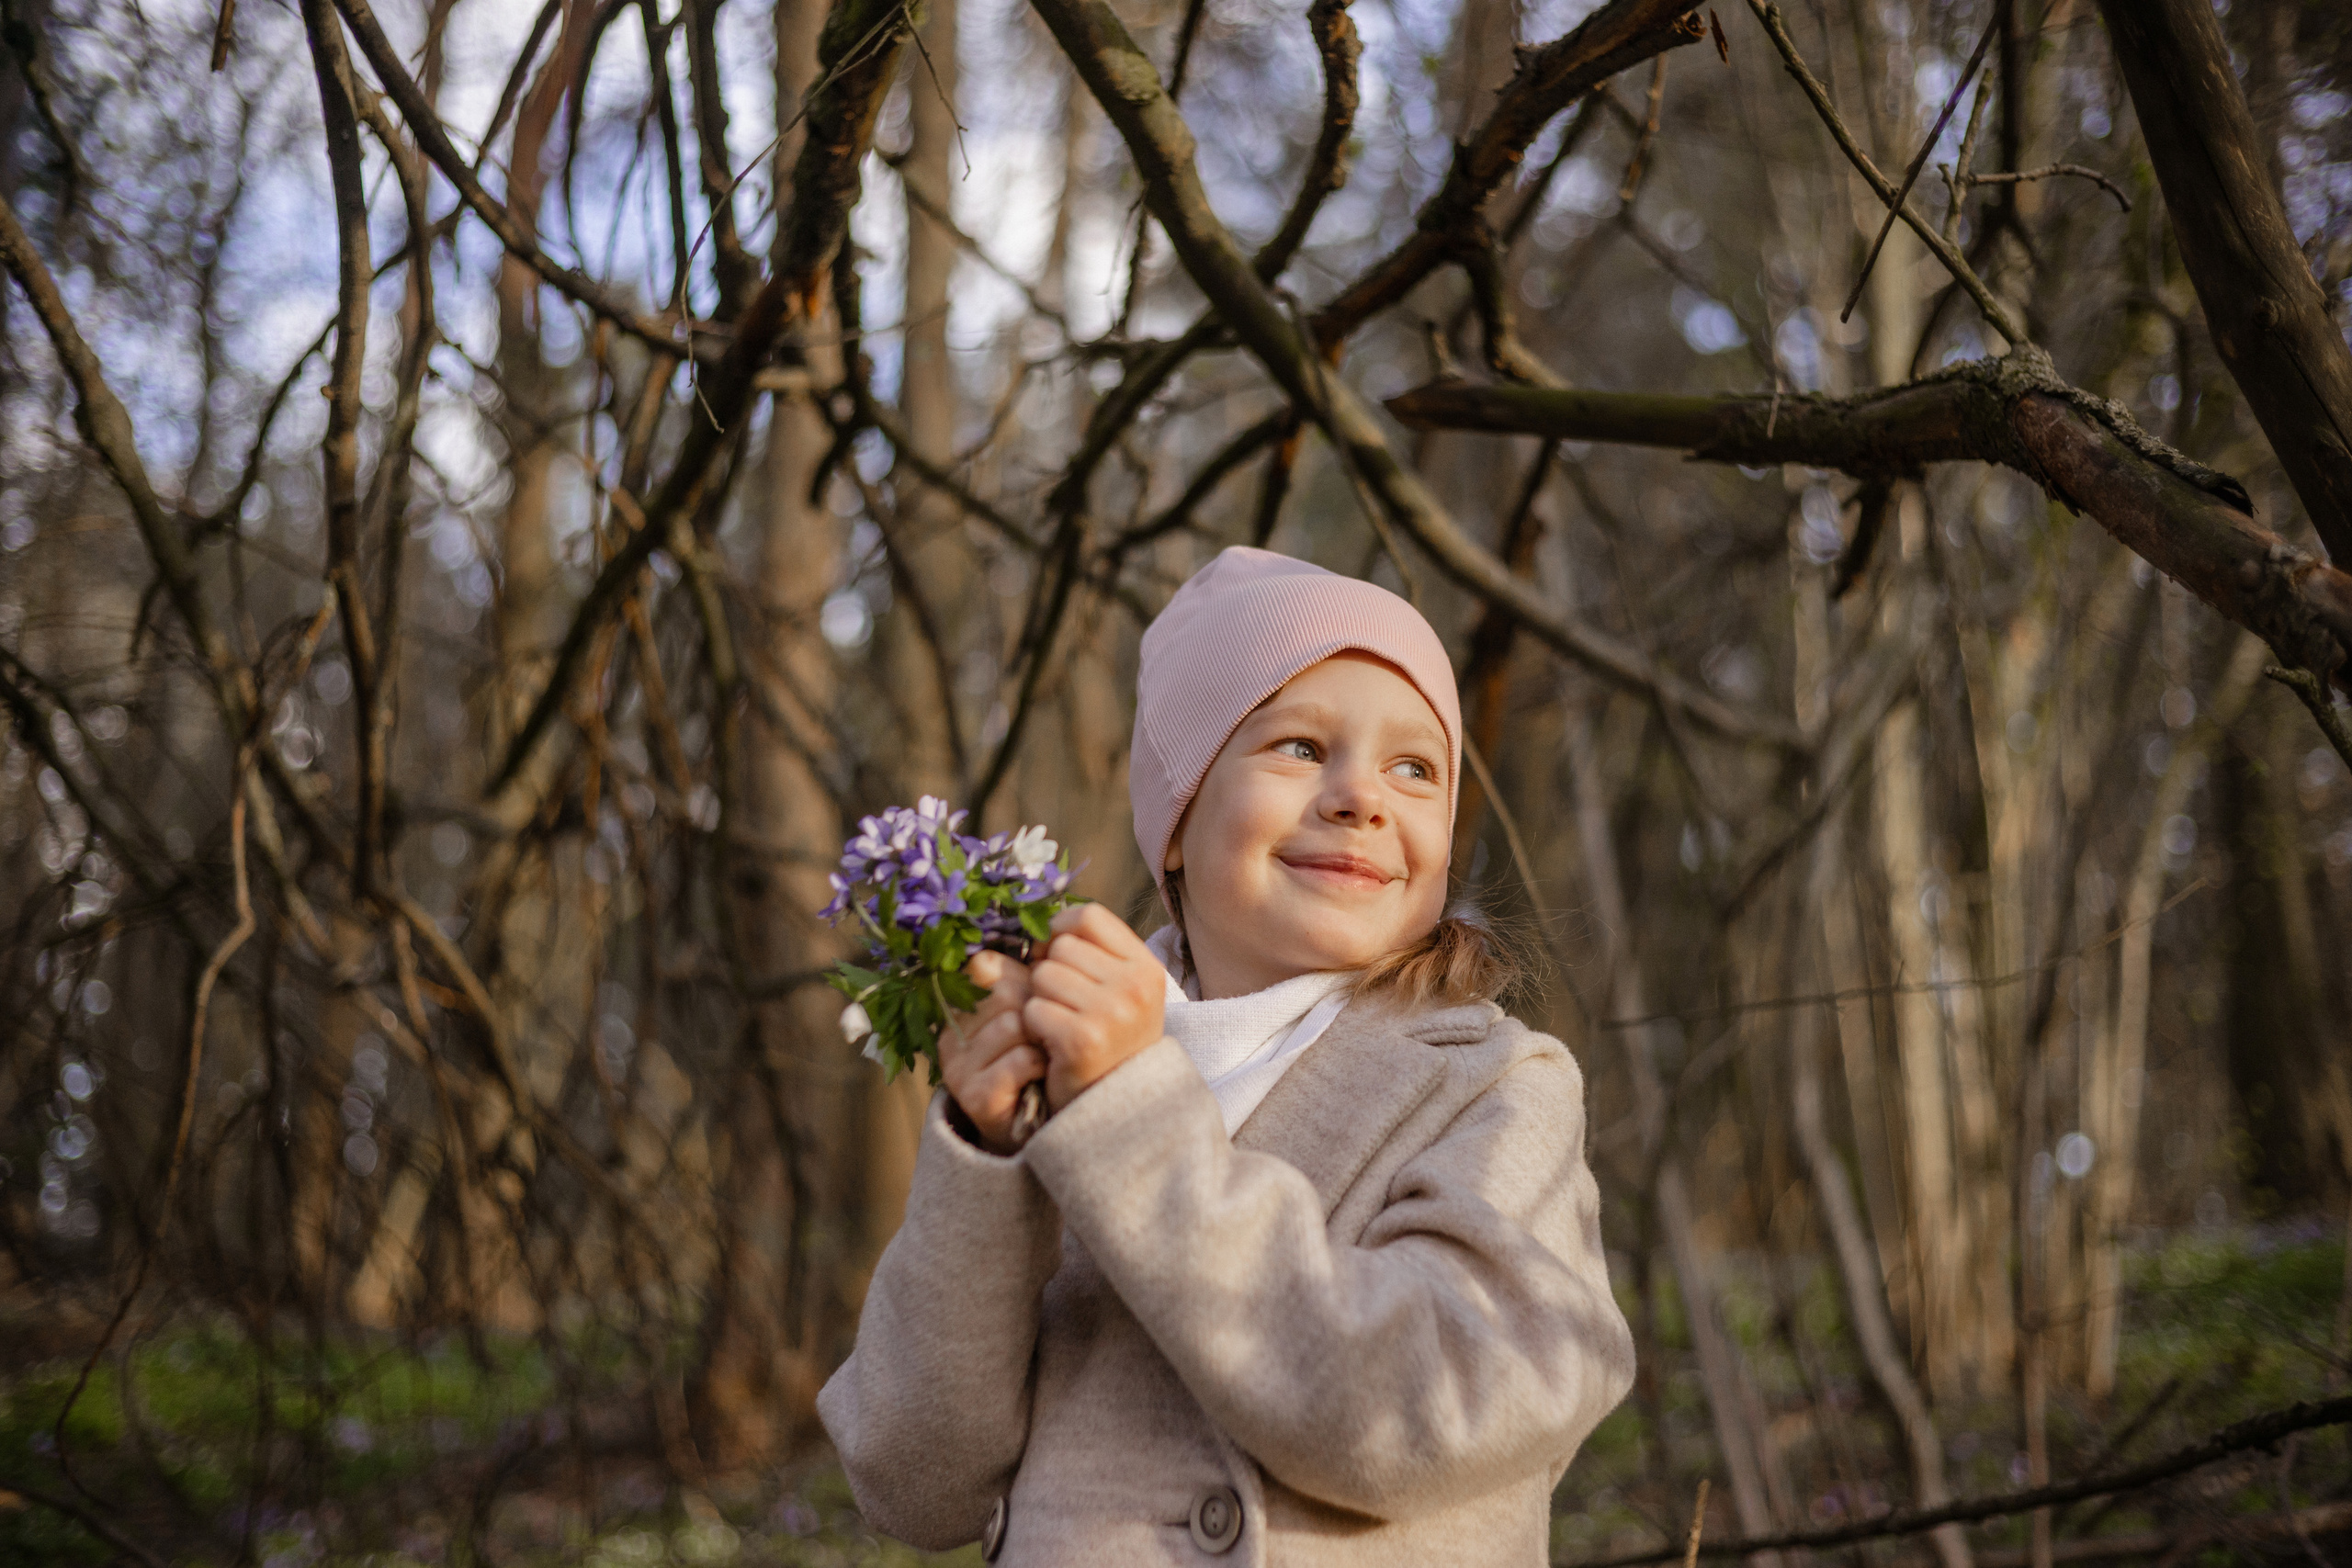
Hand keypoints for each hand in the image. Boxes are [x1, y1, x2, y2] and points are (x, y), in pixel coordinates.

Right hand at [939, 949, 1046, 1155]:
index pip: (989, 965)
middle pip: (1007, 991)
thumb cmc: (1034, 1055)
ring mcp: (957, 1065)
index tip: (1037, 998)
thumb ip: (1025, 976)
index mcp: (956, 1002)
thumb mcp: (1026, 1009)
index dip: (1026, 978)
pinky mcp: (974, 1096)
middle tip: (1048, 1030)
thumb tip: (1045, 935)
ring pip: (1015, 1023)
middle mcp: (949, 1031)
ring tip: (1047, 1052)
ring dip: (1043, 1038)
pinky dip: (1041, 1064)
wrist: (1031, 1122)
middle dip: (1038, 1008)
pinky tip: (1042, 1073)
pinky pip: (1021, 1059)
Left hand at [1023, 904, 1167, 1110]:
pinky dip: (1034, 1027)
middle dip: (1048, 971)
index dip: (1060, 930)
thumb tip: (1020, 928)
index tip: (1056, 957)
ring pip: (1042, 975)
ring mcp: (1112, 1013)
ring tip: (1060, 1025)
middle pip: (1060, 946)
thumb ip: (1079, 952)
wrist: (1117, 1109)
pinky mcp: (1083, 1040)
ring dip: (1039, 1000)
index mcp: (1145, 967)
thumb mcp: (1113, 991)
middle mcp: (1135, 986)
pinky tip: (1053, 1045)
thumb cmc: (1109, 1043)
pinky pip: (1033, 1010)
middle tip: (1063, 1005)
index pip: (1088, 915)